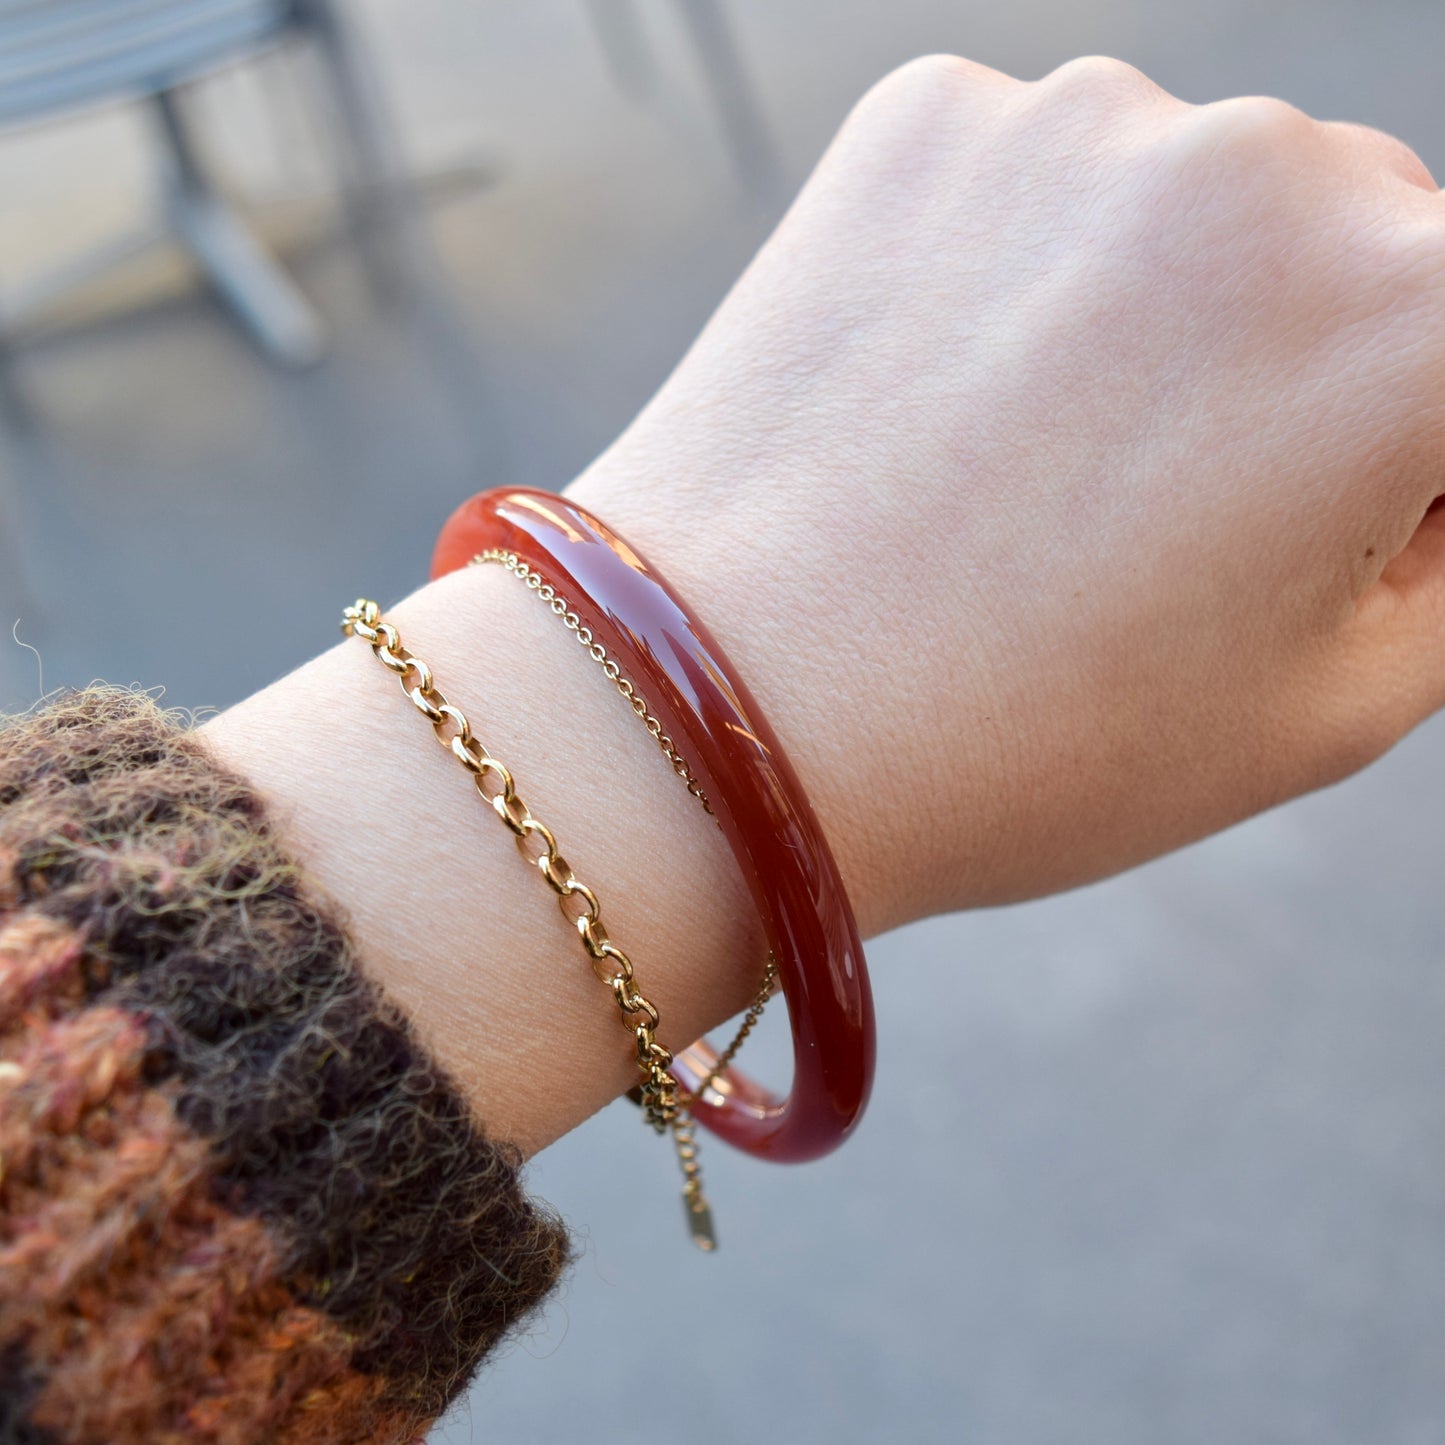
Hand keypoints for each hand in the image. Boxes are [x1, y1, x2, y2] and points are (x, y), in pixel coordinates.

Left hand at [567, 54, 1444, 932]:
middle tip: (1151, 519)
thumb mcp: (1329, 704)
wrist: (723, 709)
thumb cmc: (1030, 745)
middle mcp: (1270, 169)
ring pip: (1192, 201)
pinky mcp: (925, 122)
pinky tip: (940, 397)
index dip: (1410, 465)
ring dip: (1158, 305)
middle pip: (1359, 245)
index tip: (1307, 528)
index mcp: (1418, 324)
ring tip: (1024, 470)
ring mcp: (1080, 124)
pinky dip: (1017, 268)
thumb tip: (1427, 447)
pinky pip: (1034, 184)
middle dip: (1305, 362)